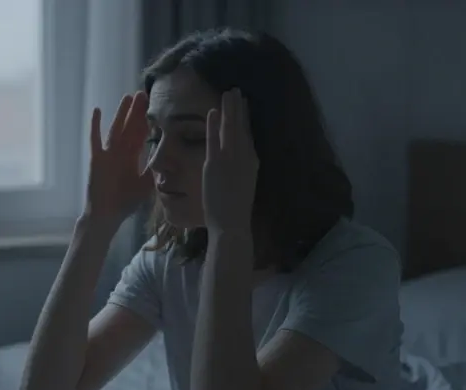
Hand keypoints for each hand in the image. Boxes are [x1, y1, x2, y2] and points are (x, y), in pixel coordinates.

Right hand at [83, 92, 153, 224]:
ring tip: (127, 97)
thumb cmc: (126, 203)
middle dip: (136, 112)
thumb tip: (166, 156)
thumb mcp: (146, 185)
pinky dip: (96, 125)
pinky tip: (97, 110)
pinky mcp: (97, 159)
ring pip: (116, 129)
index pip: (141, 135)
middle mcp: (120, 153)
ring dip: (121, 113)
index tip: (154, 107)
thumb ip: (154, 169)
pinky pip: (96, 139)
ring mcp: (108, 154)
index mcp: (132, 158)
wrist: (107, 215)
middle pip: (129, 127)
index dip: (147, 121)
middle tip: (143, 94)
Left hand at [202, 89, 258, 232]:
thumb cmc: (235, 209)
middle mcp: (244, 157)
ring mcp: (230, 160)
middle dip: (239, 108)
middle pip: (242, 127)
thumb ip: (242, 169)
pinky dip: (214, 125)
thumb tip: (239, 159)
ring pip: (231, 129)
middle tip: (236, 90)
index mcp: (252, 162)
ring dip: (229, 110)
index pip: (249, 134)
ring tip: (228, 93)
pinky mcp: (215, 165)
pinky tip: (212, 112)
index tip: (245, 103)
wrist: (232, 224)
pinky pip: (214, 140)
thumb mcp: (244, 184)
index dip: (247, 117)